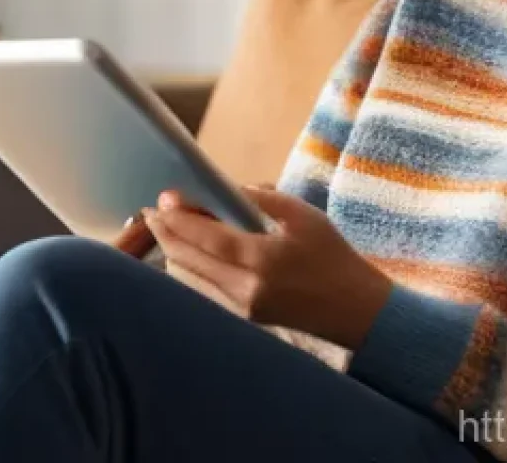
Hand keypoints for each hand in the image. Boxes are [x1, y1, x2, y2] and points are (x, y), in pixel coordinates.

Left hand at [142, 186, 392, 350]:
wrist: (354, 310)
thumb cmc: (332, 256)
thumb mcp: (303, 215)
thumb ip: (263, 198)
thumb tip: (228, 188)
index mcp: (261, 260)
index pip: (205, 238)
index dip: (178, 218)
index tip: (161, 199)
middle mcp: (245, 288)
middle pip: (187, 260)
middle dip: (165, 233)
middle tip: (152, 211)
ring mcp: (241, 308)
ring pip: (188, 279)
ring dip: (172, 252)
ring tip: (165, 227)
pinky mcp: (242, 318)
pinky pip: (201, 291)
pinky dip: (187, 269)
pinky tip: (185, 252)